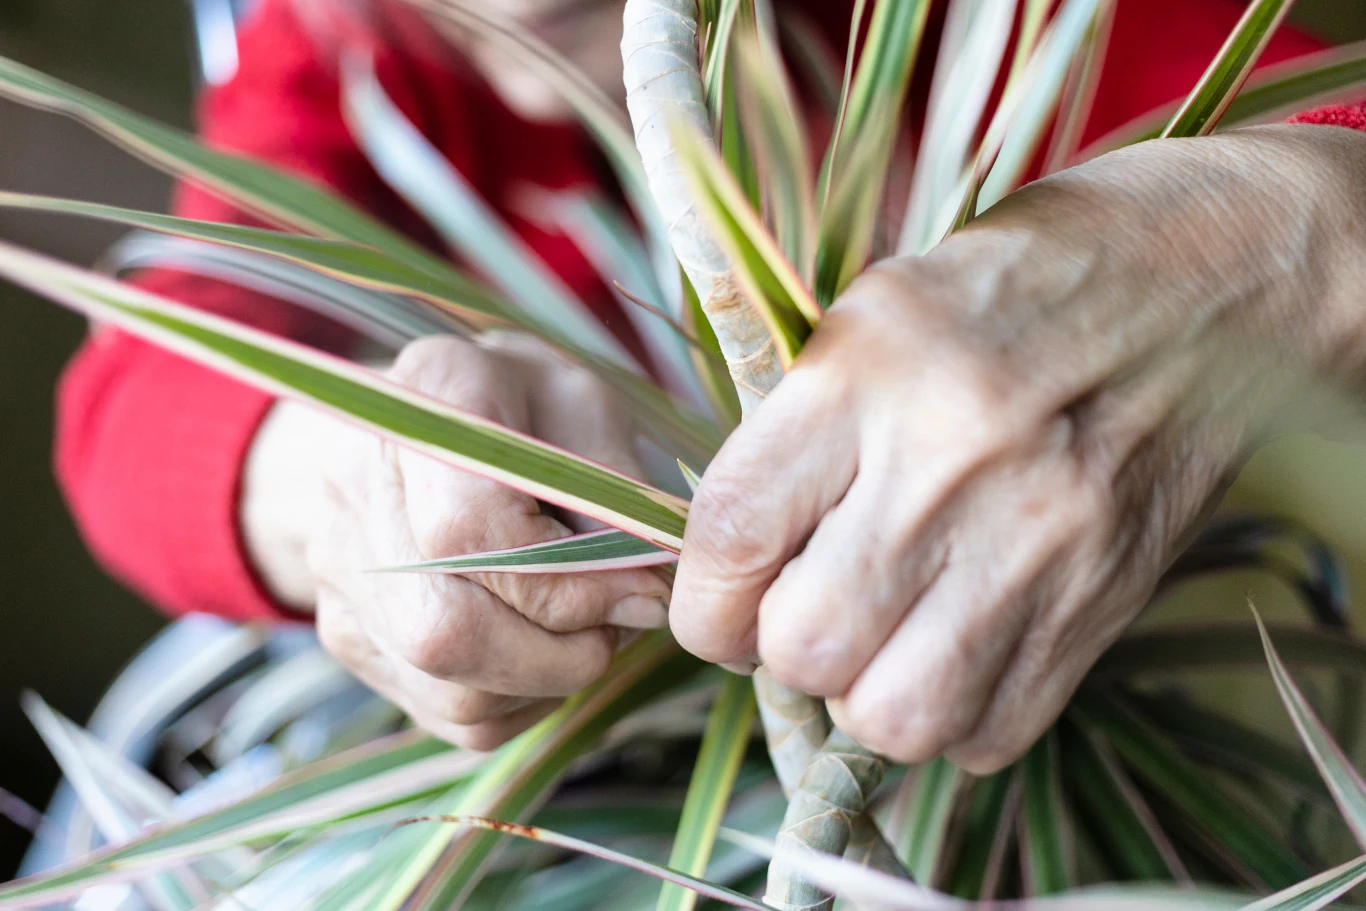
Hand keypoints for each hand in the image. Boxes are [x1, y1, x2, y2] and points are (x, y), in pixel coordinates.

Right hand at [242, 333, 671, 749]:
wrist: (425, 414)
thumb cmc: (525, 408)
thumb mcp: (587, 408)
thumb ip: (613, 490)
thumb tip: (641, 595)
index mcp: (421, 407)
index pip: (467, 534)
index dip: (568, 585)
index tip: (640, 591)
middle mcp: (354, 489)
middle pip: (445, 633)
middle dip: (563, 655)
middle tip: (621, 625)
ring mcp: (340, 574)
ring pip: (453, 693)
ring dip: (549, 682)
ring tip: (587, 628)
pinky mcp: (352, 637)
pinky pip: (450, 716)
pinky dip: (521, 701)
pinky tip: (544, 646)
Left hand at [671, 125, 1365, 771]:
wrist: (1194, 287)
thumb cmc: (1005, 294)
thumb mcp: (868, 317)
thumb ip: (790, 442)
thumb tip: (728, 574)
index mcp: (866, 373)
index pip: (732, 534)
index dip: (702, 602)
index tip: (717, 608)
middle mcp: (949, 463)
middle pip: (806, 646)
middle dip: (780, 652)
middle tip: (808, 610)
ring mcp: (1038, 542)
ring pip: (895, 716)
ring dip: (864, 696)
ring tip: (883, 637)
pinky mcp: (1104, 601)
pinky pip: (990, 733)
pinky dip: (953, 716)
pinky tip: (955, 649)